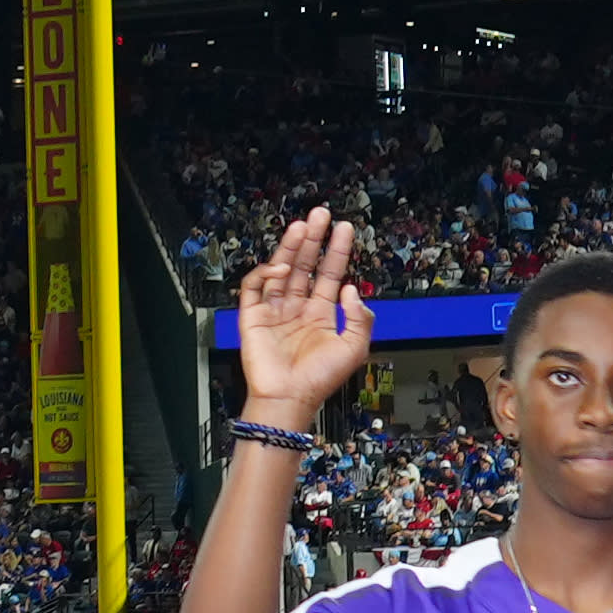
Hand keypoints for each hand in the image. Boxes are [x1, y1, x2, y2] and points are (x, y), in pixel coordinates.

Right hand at [230, 205, 373, 429]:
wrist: (288, 398)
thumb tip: (352, 289)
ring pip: (282, 269)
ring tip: (303, 226)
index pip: (330, 275)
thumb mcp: (354, 348)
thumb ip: (360, 317)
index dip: (337, 251)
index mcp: (321, 315)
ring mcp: (274, 311)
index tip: (344, 230)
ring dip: (291, 247)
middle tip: (321, 215)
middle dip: (313, 240)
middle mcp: (297, 308)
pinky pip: (254, 287)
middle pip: (305, 265)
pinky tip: (281, 266)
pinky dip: (265, 272)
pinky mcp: (252, 316)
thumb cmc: (319, 379)